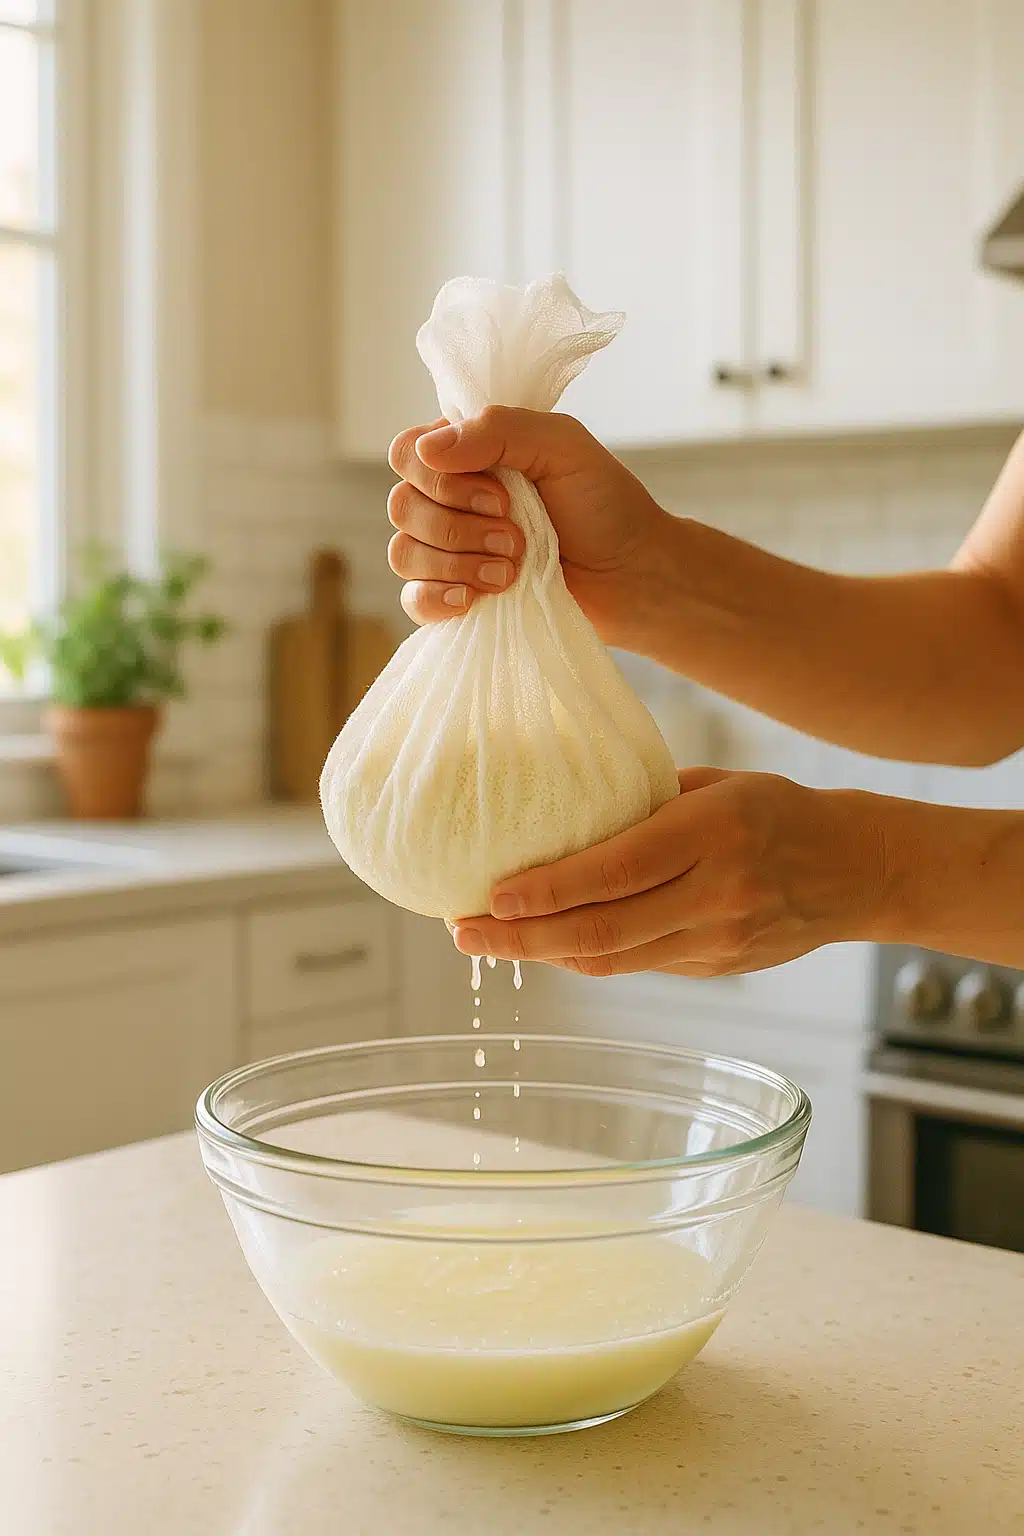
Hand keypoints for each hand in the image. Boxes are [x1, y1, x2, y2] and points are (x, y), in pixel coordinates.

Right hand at [385, 407, 675, 647]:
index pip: (408, 453)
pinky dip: (436, 598)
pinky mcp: (456, 597)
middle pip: (402, 506)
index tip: (501, 496)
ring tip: (511, 570)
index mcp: (467, 454)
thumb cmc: (605, 505)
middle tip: (517, 538)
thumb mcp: (562, 446)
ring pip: (404, 553)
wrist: (633, 576)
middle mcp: (449, 499)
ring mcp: (449, 550)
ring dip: (457, 563)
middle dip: (458, 526)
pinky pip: (412, 599)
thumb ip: (499, 429)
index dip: (441, 478)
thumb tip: (427, 449)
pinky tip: (474, 599)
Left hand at [450, 769, 886, 976]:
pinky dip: (586, 955)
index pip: (617, 869)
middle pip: (603, 931)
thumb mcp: (717, 785)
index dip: (549, 890)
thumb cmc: (778, 810)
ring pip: (614, 959)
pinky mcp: (718, 968)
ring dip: (544, 954)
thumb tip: (563, 811)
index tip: (491, 893)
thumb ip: (646, 804)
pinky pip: (636, 965)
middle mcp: (717, 893)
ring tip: (488, 942)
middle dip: (523, 938)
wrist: (858, 869)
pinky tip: (548, 943)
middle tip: (464, 933)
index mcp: (715, 833)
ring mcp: (719, 940)